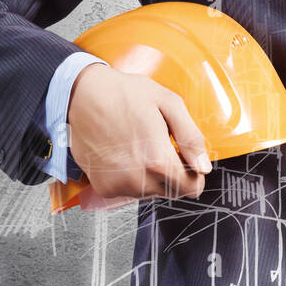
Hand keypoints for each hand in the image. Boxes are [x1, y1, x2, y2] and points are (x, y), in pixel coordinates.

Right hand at [66, 63, 210, 200]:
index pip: (192, 188)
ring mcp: (118, 186)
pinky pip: (129, 191)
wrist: (81, 95)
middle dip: (173, 172)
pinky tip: (124, 154)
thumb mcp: (169, 104)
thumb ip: (191, 137)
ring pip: (151, 191)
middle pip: (172, 190)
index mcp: (157, 160)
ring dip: (151, 174)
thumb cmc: (125, 94)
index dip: (194, 172)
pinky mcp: (103, 187)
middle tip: (159, 144)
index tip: (185, 157)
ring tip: (138, 145)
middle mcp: (137, 179)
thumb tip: (203, 166)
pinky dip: (131, 176)